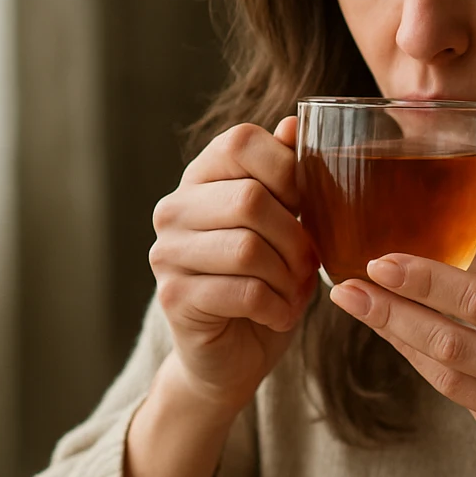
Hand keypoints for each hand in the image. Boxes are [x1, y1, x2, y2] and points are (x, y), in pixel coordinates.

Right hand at [148, 117, 317, 417]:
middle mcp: (174, 209)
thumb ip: (287, 175)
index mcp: (201, 178)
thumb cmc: (267, 280)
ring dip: (289, 277)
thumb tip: (295, 123)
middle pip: (251, 199)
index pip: (241, 141)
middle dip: (296, 237)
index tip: (306, 206)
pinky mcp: (173, 297)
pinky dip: (277, 307)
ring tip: (294, 291)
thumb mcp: (286, 223)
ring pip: (248, 248)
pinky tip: (279, 314)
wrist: (235, 353)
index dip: (288, 170)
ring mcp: (167, 253)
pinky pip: (245, 292)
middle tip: (308, 264)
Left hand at [327, 193, 475, 476]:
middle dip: (390, 315)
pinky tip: (410, 345)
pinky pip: (468, 403)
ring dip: (401, 344)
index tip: (381, 261)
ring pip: (449, 378)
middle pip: (451, 343)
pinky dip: (437, 372)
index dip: (426, 281)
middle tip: (344, 288)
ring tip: (366, 312)